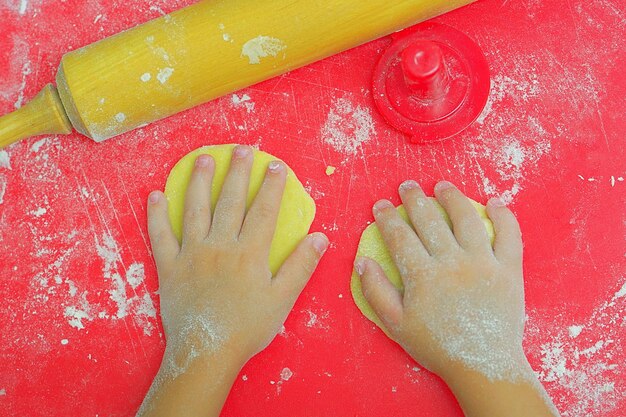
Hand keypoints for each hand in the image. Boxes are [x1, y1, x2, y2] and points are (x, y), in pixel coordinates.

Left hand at [139, 145, 327, 416]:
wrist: (207, 352)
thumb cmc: (248, 328)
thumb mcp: (283, 299)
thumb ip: (301, 266)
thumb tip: (320, 237)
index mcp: (249, 252)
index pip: (263, 210)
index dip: (271, 186)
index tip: (276, 165)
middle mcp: (219, 245)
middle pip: (230, 201)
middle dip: (238, 172)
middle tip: (242, 148)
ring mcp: (191, 253)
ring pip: (195, 209)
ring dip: (199, 181)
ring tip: (203, 158)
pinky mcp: (169, 266)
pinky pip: (160, 236)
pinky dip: (156, 215)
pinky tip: (155, 195)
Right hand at [355, 180, 557, 416]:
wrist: (484, 365)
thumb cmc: (437, 346)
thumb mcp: (396, 325)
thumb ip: (376, 292)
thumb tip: (361, 261)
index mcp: (423, 275)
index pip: (400, 236)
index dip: (388, 218)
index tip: (381, 205)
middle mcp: (452, 262)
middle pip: (430, 220)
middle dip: (415, 199)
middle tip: (407, 186)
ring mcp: (484, 263)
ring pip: (467, 219)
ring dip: (453, 198)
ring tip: (442, 185)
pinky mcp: (509, 269)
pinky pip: (510, 235)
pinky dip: (503, 215)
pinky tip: (494, 202)